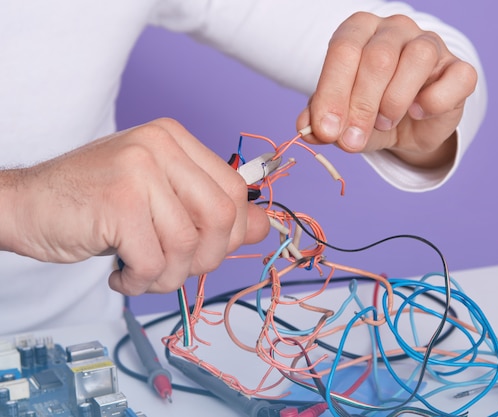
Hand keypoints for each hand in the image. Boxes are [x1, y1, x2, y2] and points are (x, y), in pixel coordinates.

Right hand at [0, 118, 268, 294]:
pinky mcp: (119, 202)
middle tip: (174, 268)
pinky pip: (153, 260)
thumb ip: (211, 209)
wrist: (25, 204)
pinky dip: (140, 281)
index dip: (230, 233)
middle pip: (221, 217)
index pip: (234, 191)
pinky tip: (123, 274)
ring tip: (142, 273)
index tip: (204, 250)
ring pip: (187, 244)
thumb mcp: (161, 200)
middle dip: (204, 258)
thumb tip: (263, 226)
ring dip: (167, 275)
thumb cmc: (94, 204)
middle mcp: (160, 145)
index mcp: (175, 139)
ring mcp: (139, 170)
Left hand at [297, 12, 477, 168]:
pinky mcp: (459, 68)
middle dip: (361, 106)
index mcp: (360, 31)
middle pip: (378, 57)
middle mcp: (395, 30)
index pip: (344, 50)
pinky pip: (455, 77)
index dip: (332, 93)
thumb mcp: (343, 120)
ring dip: (395, 102)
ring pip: (417, 59)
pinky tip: (419, 111)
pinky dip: (434, 101)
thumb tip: (307, 129)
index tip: (326, 130)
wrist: (411, 127)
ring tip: (386, 122)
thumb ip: (323, 121)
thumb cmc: (372, 112)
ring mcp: (431, 44)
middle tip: (352, 140)